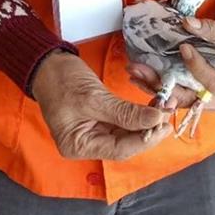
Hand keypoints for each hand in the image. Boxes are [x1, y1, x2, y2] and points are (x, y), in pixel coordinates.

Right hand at [32, 50, 171, 159]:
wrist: (46, 64)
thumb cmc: (62, 80)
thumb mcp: (94, 97)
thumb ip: (125, 112)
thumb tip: (155, 120)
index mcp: (78, 146)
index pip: (120, 150)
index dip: (145, 138)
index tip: (164, 123)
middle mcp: (86, 145)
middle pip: (125, 145)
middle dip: (148, 131)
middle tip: (168, 113)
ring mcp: (92, 134)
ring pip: (126, 135)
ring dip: (145, 123)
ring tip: (164, 108)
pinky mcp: (98, 121)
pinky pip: (122, 124)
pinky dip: (136, 116)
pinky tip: (151, 108)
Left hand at [126, 17, 214, 111]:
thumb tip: (188, 23)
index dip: (199, 67)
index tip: (184, 49)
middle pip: (190, 98)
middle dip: (163, 85)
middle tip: (141, 70)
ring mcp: (206, 101)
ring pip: (178, 99)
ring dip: (154, 86)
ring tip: (135, 71)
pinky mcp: (195, 97)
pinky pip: (175, 95)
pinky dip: (158, 86)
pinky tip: (140, 76)